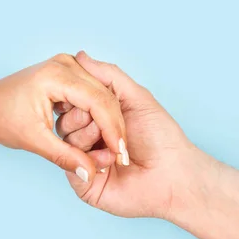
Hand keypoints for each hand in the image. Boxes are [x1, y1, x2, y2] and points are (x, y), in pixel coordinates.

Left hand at [0, 53, 128, 182]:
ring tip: (109, 149)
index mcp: (56, 75)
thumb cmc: (2, 117)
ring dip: (108, 122)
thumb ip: (63, 156)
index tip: (120, 155)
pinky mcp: (71, 73)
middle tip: (119, 156)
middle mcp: (66, 64)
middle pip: (105, 96)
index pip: (97, 101)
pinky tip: (99, 136)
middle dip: (114, 127)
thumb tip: (90, 173)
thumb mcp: (32, 140)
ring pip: (104, 94)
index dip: (112, 130)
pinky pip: (95, 93)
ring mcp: (69, 65)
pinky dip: (99, 115)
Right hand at [58, 52, 215, 218]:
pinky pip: (70, 166)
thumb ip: (108, 75)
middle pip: (63, 121)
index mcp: (99, 119)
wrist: (174, 175)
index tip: (90, 99)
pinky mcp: (84, 183)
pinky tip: (111, 162)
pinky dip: (92, 160)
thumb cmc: (161, 138)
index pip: (72, 102)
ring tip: (114, 146)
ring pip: (65, 142)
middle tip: (105, 126)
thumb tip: (81, 56)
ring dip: (91, 139)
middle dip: (86, 119)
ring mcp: (85, 161)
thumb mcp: (136, 97)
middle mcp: (89, 139)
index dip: (78, 98)